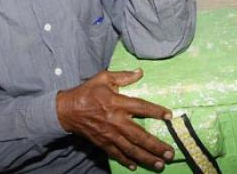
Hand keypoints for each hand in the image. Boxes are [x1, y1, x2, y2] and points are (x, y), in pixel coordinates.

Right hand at [56, 69, 173, 170]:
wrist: (66, 109)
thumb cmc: (86, 92)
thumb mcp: (103, 78)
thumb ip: (123, 76)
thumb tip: (140, 72)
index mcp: (117, 102)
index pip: (141, 107)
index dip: (156, 111)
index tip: (170, 116)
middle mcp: (116, 120)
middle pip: (140, 136)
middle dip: (156, 146)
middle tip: (170, 153)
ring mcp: (109, 134)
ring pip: (131, 149)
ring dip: (146, 158)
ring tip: (160, 164)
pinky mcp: (102, 142)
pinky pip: (116, 154)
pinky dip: (126, 160)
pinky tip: (135, 166)